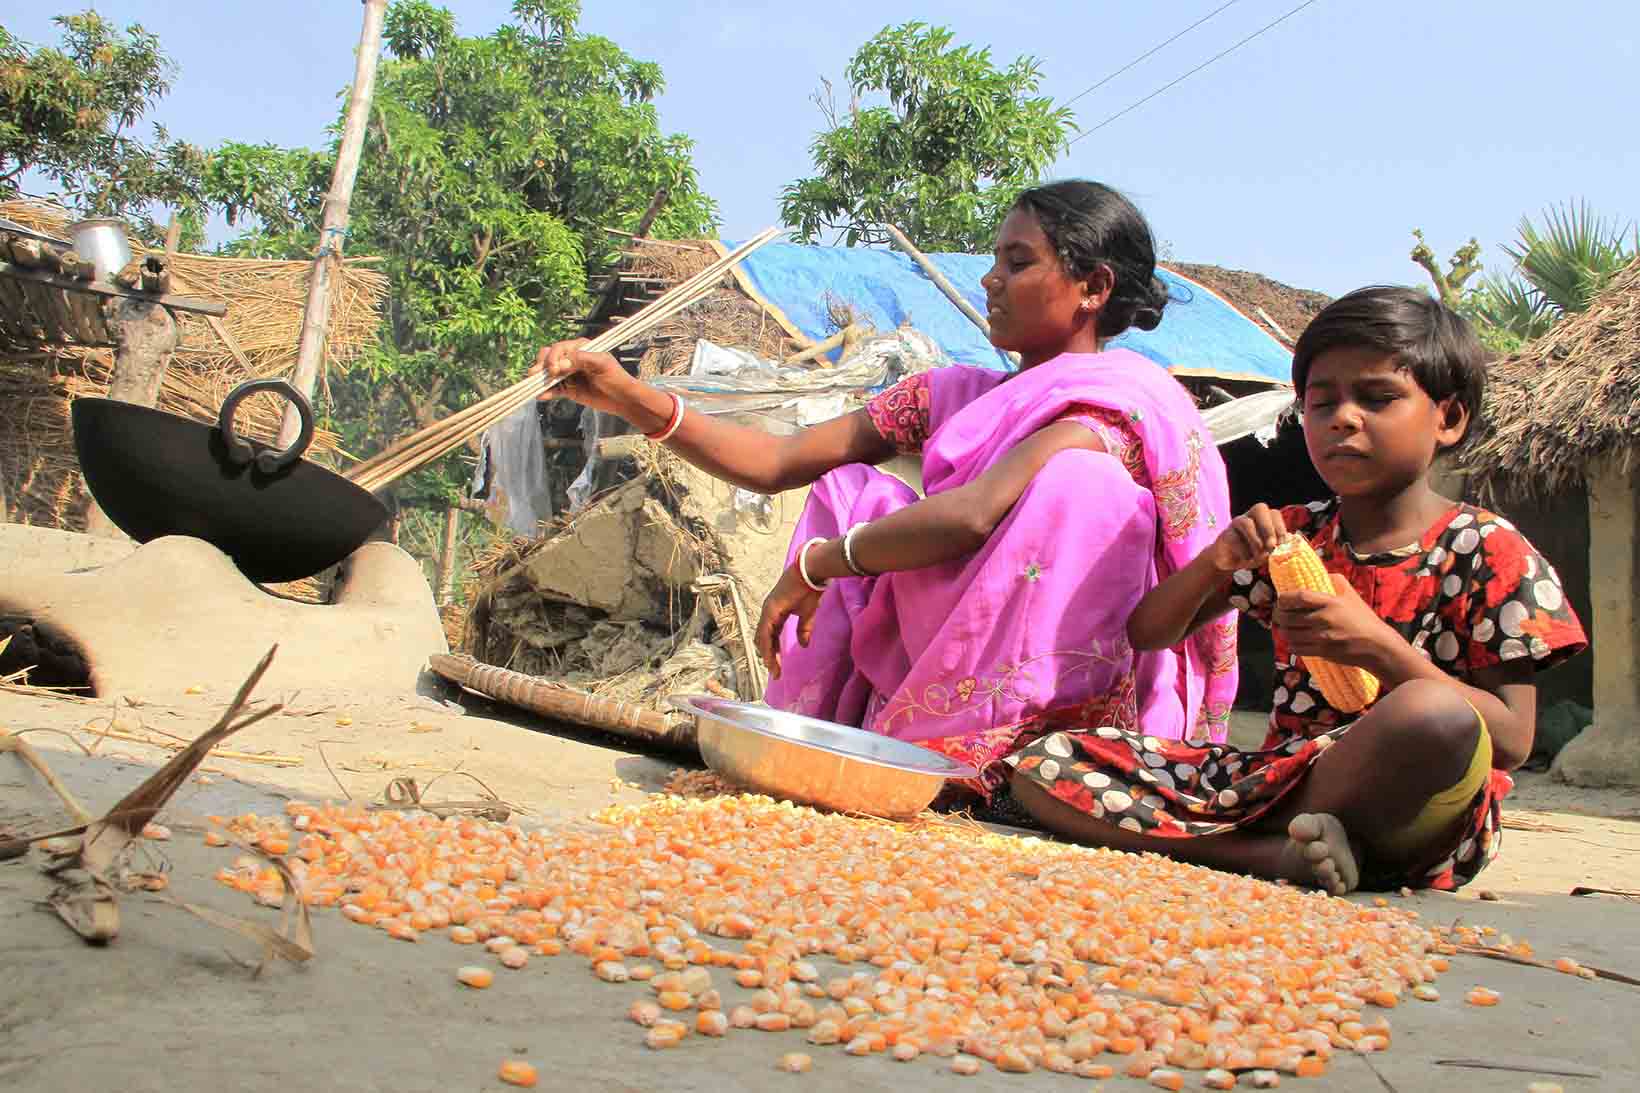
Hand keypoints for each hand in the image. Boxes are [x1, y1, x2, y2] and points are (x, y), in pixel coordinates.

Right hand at [530, 338, 638, 416]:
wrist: (622, 398)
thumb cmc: (615, 377)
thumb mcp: (601, 364)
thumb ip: (581, 360)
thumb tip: (560, 364)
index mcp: (580, 348)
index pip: (559, 348)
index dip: (554, 357)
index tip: (555, 369)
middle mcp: (571, 359)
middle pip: (549, 358)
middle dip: (542, 366)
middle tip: (537, 375)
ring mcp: (568, 374)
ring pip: (548, 374)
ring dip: (540, 379)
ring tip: (534, 386)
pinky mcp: (568, 389)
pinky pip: (553, 389)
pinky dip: (546, 392)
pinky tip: (541, 396)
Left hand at [754, 562, 823, 679]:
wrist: (811, 572)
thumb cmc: (810, 590)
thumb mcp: (807, 614)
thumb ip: (804, 630)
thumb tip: (803, 645)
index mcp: (776, 613)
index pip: (770, 636)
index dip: (773, 651)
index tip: (778, 667)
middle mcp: (768, 612)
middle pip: (763, 639)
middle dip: (769, 656)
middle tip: (775, 672)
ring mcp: (767, 610)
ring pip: (762, 638)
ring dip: (767, 655)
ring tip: (774, 669)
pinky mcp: (770, 610)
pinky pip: (765, 633)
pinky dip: (767, 647)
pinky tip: (771, 658)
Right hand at [1207, 503, 1286, 573]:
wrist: (1229, 562)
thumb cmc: (1251, 554)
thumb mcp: (1266, 553)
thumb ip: (1274, 548)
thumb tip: (1280, 544)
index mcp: (1264, 519)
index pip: (1274, 514)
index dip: (1280, 528)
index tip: (1282, 544)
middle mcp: (1250, 517)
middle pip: (1260, 508)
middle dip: (1268, 527)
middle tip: (1271, 545)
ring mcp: (1236, 524)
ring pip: (1246, 523)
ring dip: (1255, 540)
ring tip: (1259, 555)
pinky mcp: (1226, 534)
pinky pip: (1235, 538)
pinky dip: (1244, 551)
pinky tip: (1246, 558)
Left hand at [1274, 573, 1399, 671]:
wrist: (1377, 645)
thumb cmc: (1363, 619)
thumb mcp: (1352, 596)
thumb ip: (1336, 581)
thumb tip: (1321, 573)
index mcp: (1331, 603)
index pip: (1299, 597)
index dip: (1284, 598)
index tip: (1281, 599)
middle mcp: (1324, 619)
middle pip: (1288, 616)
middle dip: (1279, 616)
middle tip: (1279, 615)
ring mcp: (1322, 636)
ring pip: (1289, 633)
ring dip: (1283, 630)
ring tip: (1285, 628)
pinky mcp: (1323, 651)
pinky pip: (1297, 648)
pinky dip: (1292, 644)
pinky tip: (1294, 641)